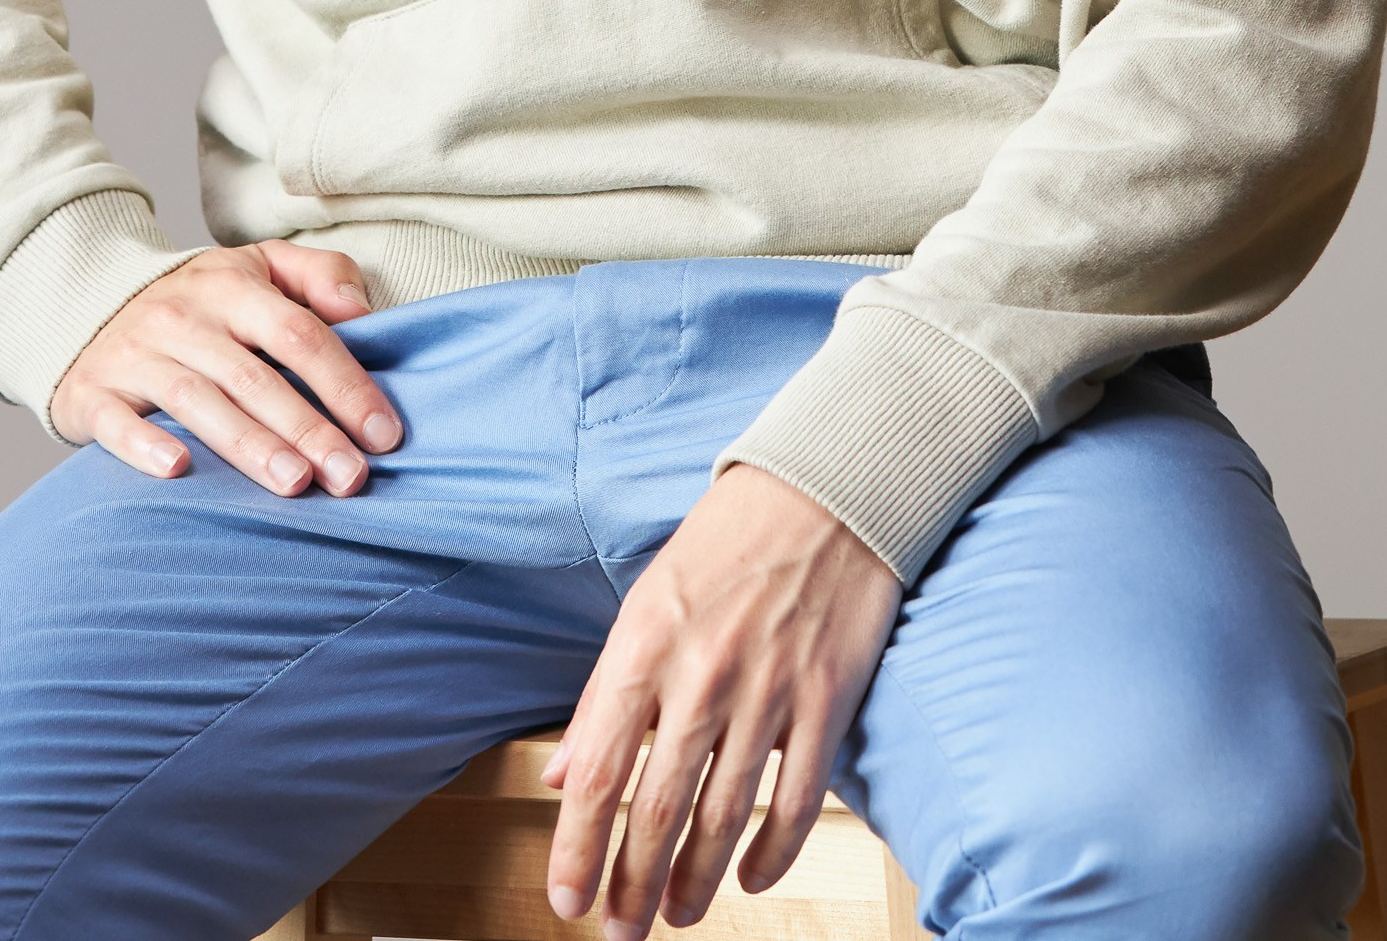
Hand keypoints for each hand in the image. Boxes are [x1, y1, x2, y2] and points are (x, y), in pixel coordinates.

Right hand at [49, 240, 400, 496]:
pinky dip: (145, 445)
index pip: (299, 333)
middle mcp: (183, 318)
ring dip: (250, 446)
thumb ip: (320, 276)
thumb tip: (364, 313)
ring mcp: (135, 355)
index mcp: (233, 287)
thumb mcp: (261, 267)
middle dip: (309, 430)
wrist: (92, 306)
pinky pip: (117, 421)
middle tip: (350, 477)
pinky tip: (179, 471)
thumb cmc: (203, 300)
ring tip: (295, 484)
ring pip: (198, 402)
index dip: (345, 384)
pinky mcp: (92, 393)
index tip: (384, 434)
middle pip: (255, 377)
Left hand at [542, 463, 902, 940]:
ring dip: (695, 883)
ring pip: (722, 819)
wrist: (823, 489)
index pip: (597, 773)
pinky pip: (795, 803)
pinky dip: (771, 855)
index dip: (577, 849)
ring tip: (677, 914)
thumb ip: (604, 692)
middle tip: (619, 931)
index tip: (566, 898)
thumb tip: (561, 773)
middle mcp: (701, 675)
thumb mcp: (645, 600)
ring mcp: (768, 691)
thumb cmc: (727, 540)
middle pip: (657, 811)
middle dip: (631, 887)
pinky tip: (750, 878)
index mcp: (645, 645)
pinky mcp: (825, 701)